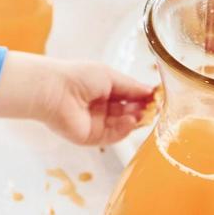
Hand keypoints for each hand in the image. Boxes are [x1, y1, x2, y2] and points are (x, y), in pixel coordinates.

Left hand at [0, 52, 155, 145]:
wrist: (54, 90)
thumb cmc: (78, 77)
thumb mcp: (110, 76)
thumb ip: (132, 86)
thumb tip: (151, 91)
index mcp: (103, 91)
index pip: (129, 97)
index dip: (144, 98)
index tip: (159, 97)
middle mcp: (100, 108)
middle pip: (128, 113)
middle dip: (142, 110)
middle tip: (156, 108)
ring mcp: (95, 124)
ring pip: (122, 126)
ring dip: (135, 120)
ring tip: (143, 113)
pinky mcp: (90, 138)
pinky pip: (112, 136)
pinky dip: (124, 130)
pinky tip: (131, 121)